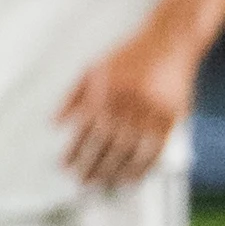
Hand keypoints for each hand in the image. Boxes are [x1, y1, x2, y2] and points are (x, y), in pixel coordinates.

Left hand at [60, 24, 197, 191]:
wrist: (169, 42)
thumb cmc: (131, 54)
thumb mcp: (95, 68)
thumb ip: (73, 96)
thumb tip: (55, 122)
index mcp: (103, 94)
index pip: (83, 131)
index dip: (72, 152)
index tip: (65, 166)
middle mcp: (124, 106)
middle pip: (103, 146)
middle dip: (89, 167)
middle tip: (81, 182)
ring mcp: (148, 114)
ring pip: (126, 153)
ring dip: (112, 172)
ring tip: (102, 184)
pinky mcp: (169, 119)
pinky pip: (154, 151)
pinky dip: (141, 168)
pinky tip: (131, 178)